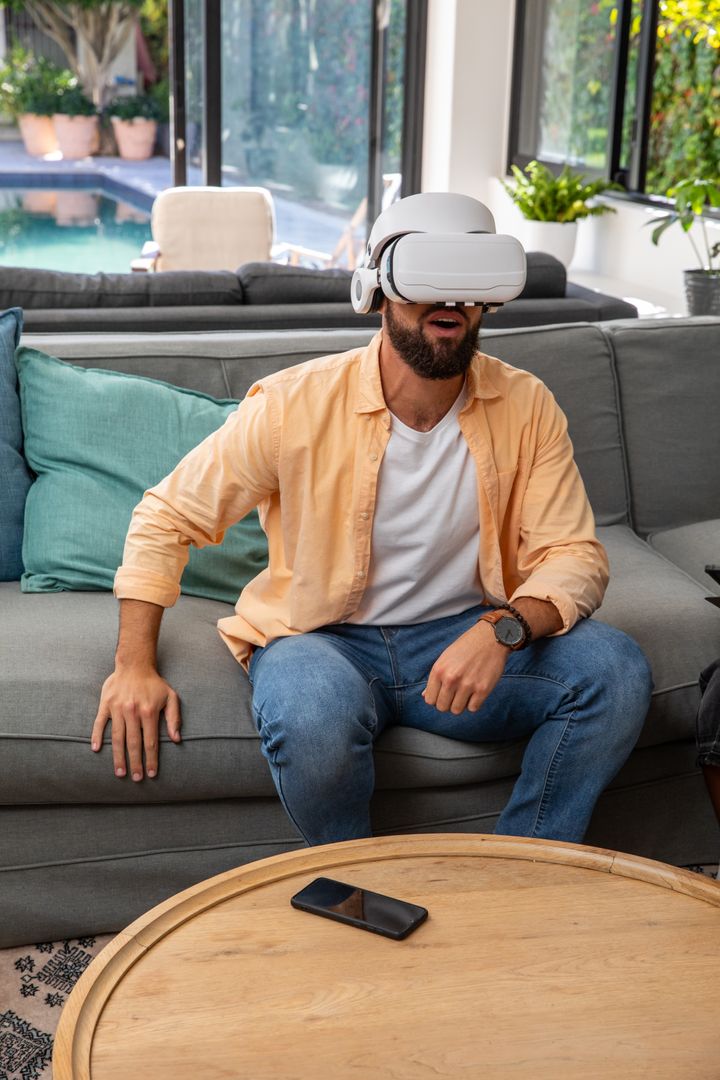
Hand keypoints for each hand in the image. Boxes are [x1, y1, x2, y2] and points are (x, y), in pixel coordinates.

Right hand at [91, 666, 180, 780]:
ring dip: (118, 756)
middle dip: (135, 763)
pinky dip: (97, 736)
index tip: (151, 774)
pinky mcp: (106, 704)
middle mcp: (133, 712)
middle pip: (133, 744)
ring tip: (119, 772)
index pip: (150, 742)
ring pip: (117, 737)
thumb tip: (176, 739)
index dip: (151, 759)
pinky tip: (97, 749)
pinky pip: (100, 723)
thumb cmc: (154, 683)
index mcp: (149, 712)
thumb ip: (174, 718)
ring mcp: (117, 709)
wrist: (135, 664)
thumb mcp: (171, 697)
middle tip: (136, 779)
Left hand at [422, 622, 508, 714]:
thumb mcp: (445, 658)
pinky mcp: (483, 689)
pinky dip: (474, 703)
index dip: (436, 699)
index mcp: (438, 670)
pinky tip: (475, 692)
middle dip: (448, 703)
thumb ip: (435, 678)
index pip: (430, 700)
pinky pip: (473, 708)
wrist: (490, 638)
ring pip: (457, 710)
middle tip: (455, 694)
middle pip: (442, 707)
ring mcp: (467, 685)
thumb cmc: (466, 647)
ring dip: (460, 704)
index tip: (443, 694)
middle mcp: (451, 679)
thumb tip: (425, 696)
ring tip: (465, 693)